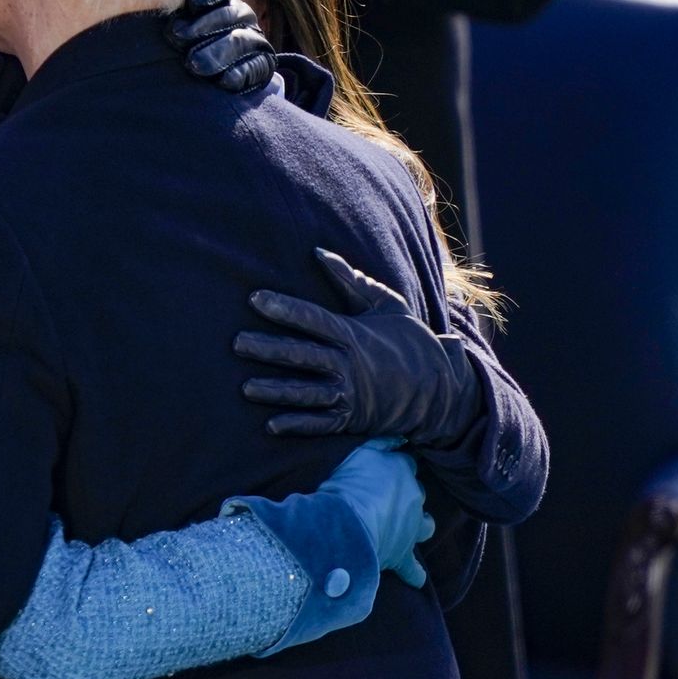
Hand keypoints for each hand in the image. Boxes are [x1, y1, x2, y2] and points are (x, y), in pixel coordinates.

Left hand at [165, 0, 276, 92]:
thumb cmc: (176, 48)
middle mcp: (239, 15)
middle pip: (229, 12)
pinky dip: (240, 73)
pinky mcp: (262, 65)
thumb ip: (173, 16)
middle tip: (177, 37)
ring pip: (241, 40)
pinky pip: (257, 66)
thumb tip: (161, 12)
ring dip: (218, 51)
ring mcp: (253, 39)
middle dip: (203, 25)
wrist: (196, 84)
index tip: (191, 3)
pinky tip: (225, 80)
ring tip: (193, 63)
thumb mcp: (173, 27)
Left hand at [235, 248, 484, 448]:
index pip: (312, 319)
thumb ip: (351, 280)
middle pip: (301, 355)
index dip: (283, 308)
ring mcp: (348, 394)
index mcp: (353, 334)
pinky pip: (320, 424)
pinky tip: (271, 425)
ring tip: (246, 387)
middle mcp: (347, 365)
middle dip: (268, 349)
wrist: (441, 390)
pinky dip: (296, 426)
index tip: (256, 298)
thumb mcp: (387, 304)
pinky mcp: (351, 419)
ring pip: (305, 392)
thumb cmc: (410, 341)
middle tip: (236, 343)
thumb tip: (318, 253)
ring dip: (275, 391)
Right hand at [317, 440, 435, 587]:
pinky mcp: (402, 555)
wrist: (346, 525)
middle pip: (417, 492)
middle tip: (389, 496)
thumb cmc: (348, 485)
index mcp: (402, 470)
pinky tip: (415, 578)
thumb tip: (398, 438)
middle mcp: (413, 497)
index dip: (398, 466)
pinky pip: (413, 569)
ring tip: (410, 528)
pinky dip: (414, 574)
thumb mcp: (361, 453)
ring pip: (426, 526)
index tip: (389, 468)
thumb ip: (381, 444)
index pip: (407, 463)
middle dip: (408, 494)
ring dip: (420, 525)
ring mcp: (411, 528)